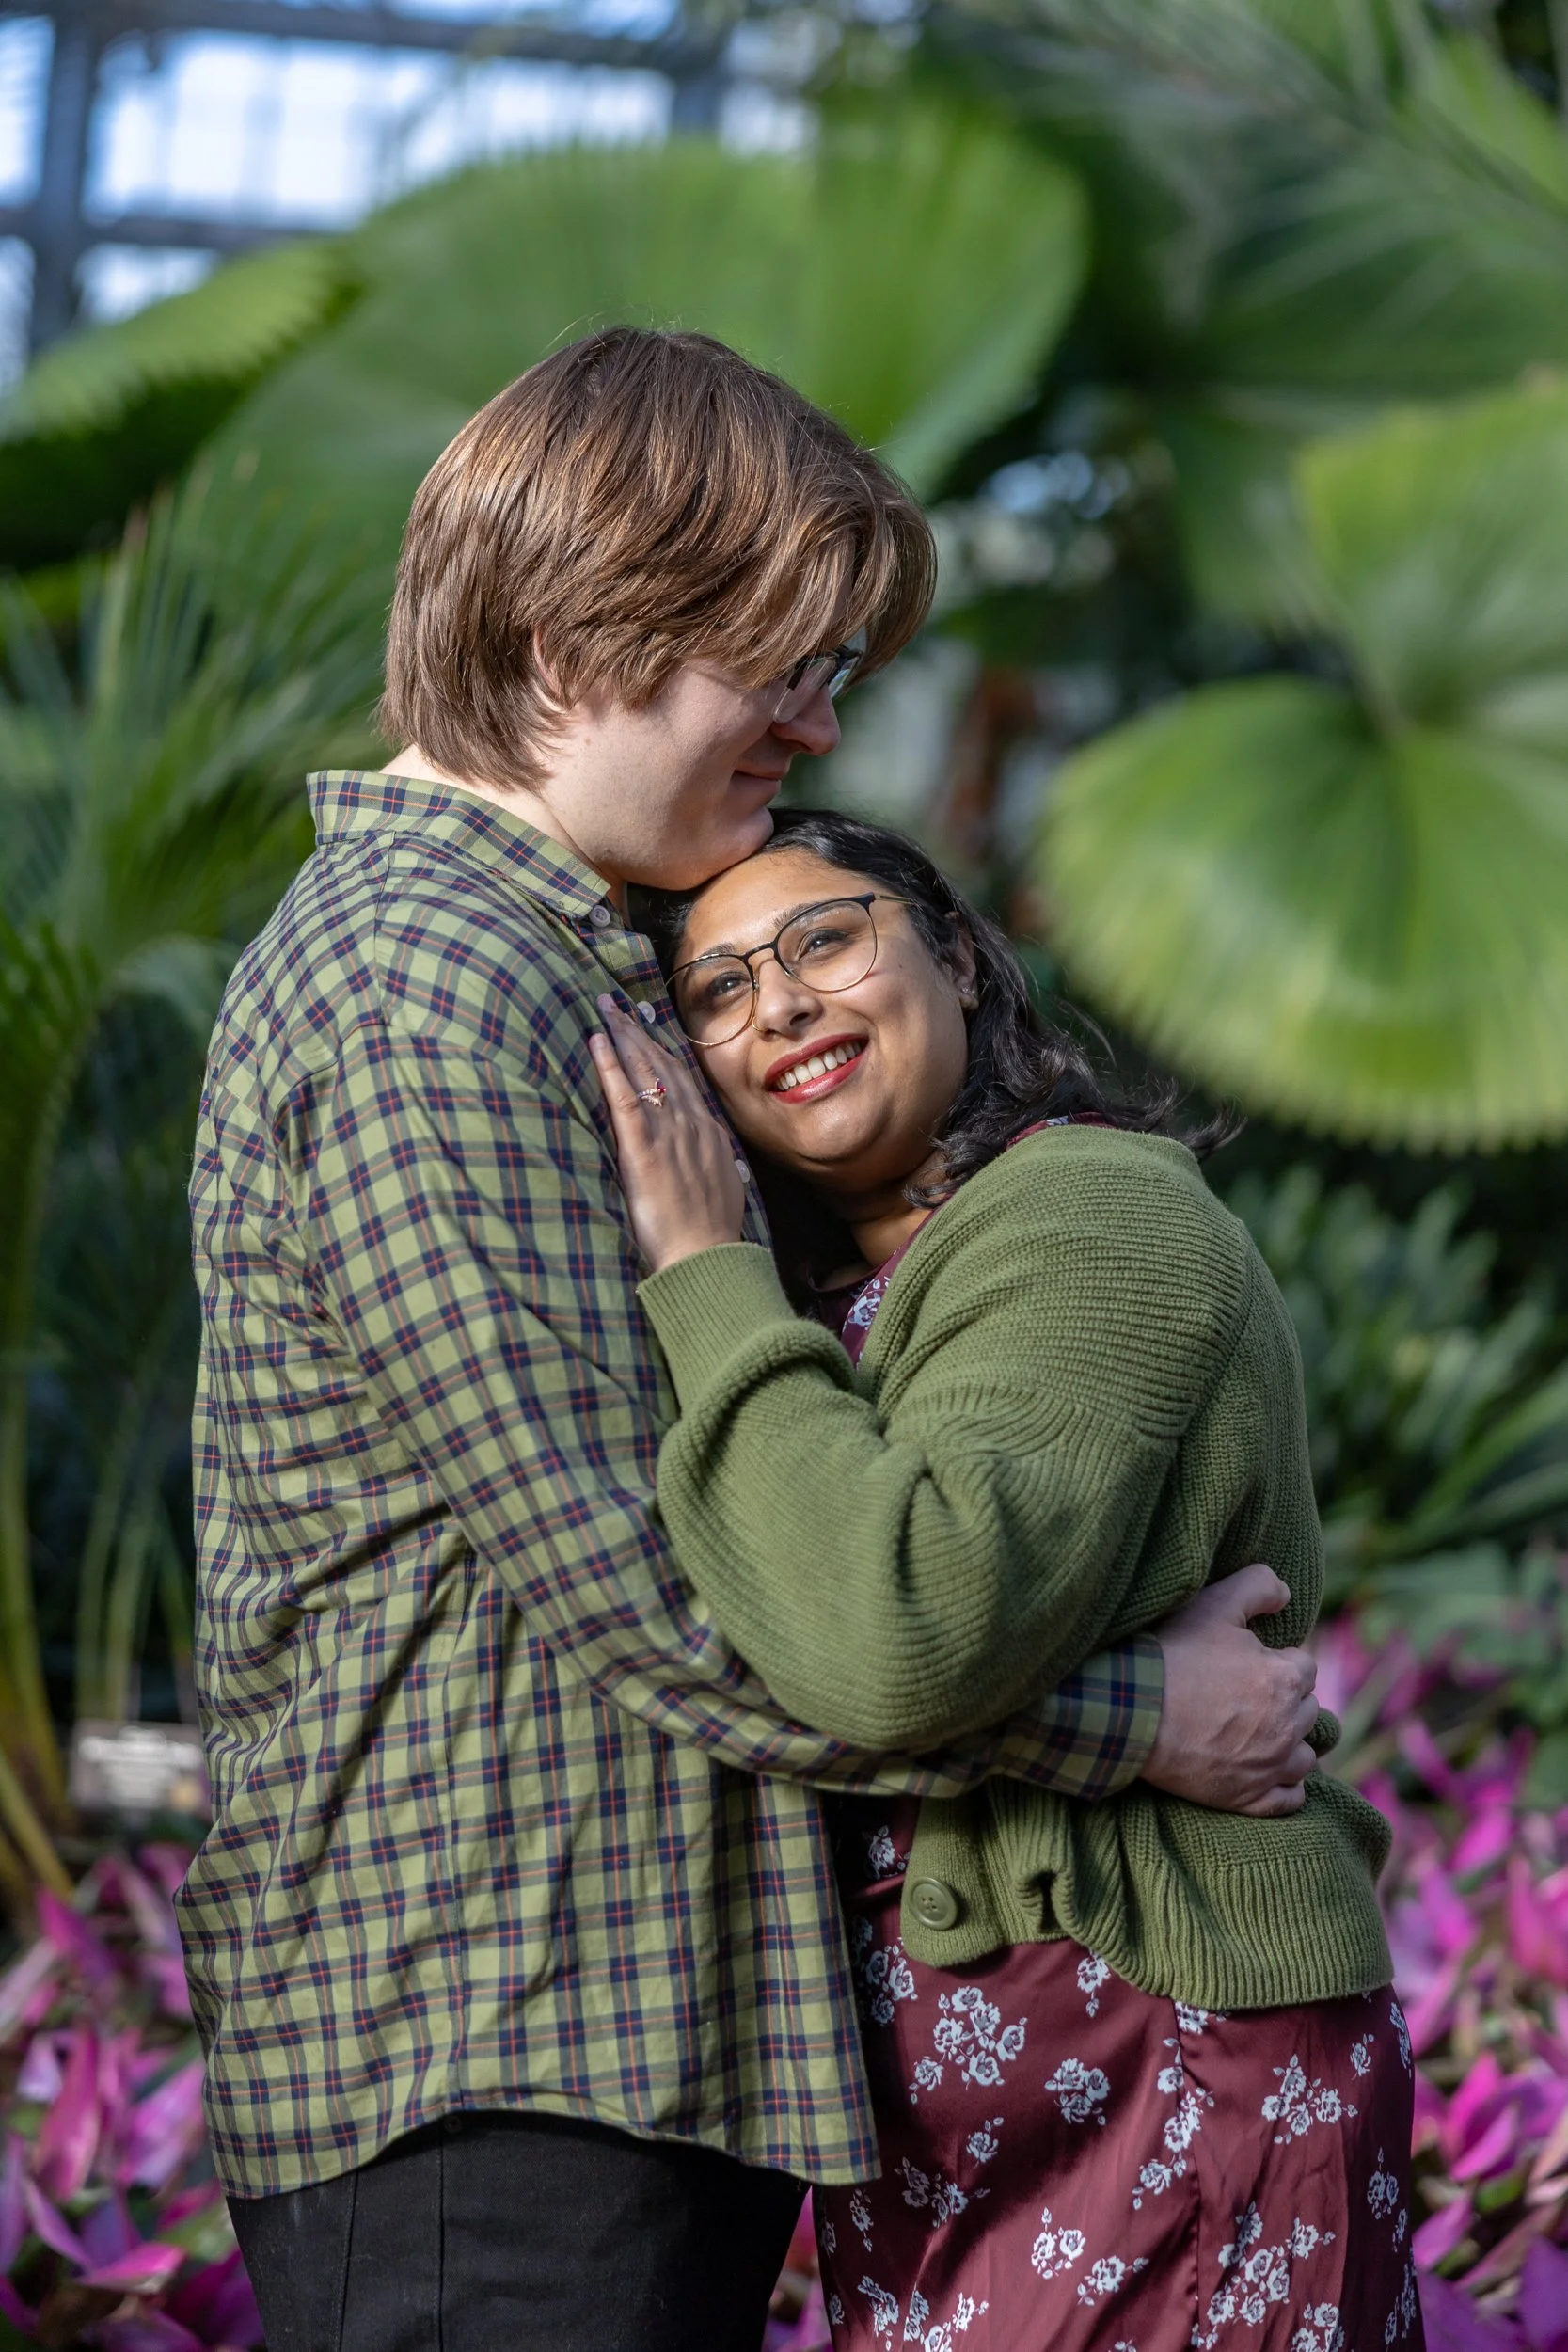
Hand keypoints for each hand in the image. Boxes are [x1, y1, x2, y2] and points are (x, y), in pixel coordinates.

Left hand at [589, 997, 748, 1272]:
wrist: (707, 1260)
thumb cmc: (712, 1234)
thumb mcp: (727, 1191)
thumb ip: (722, 1170)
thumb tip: (727, 1161)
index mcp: (709, 1134)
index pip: (683, 1081)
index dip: (663, 1050)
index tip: (647, 1026)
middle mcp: (691, 1125)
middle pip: (662, 1066)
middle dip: (638, 1032)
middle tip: (617, 1003)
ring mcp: (669, 1134)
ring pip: (645, 1072)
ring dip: (623, 1037)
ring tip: (605, 1010)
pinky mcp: (644, 1150)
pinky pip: (625, 1098)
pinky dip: (610, 1067)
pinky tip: (598, 1042)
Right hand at [1142, 1565, 1319, 1817]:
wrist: (1133, 1712)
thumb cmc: (1174, 1655)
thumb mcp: (1214, 1603)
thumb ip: (1259, 1586)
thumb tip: (1286, 1594)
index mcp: (1286, 1678)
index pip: (1304, 1667)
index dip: (1277, 1661)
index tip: (1249, 1663)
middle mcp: (1289, 1725)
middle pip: (1308, 1711)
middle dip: (1286, 1702)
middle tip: (1247, 1696)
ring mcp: (1271, 1766)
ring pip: (1305, 1757)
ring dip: (1291, 1744)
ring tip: (1260, 1734)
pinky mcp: (1250, 1798)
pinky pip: (1290, 1799)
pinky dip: (1285, 1787)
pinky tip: (1268, 1773)